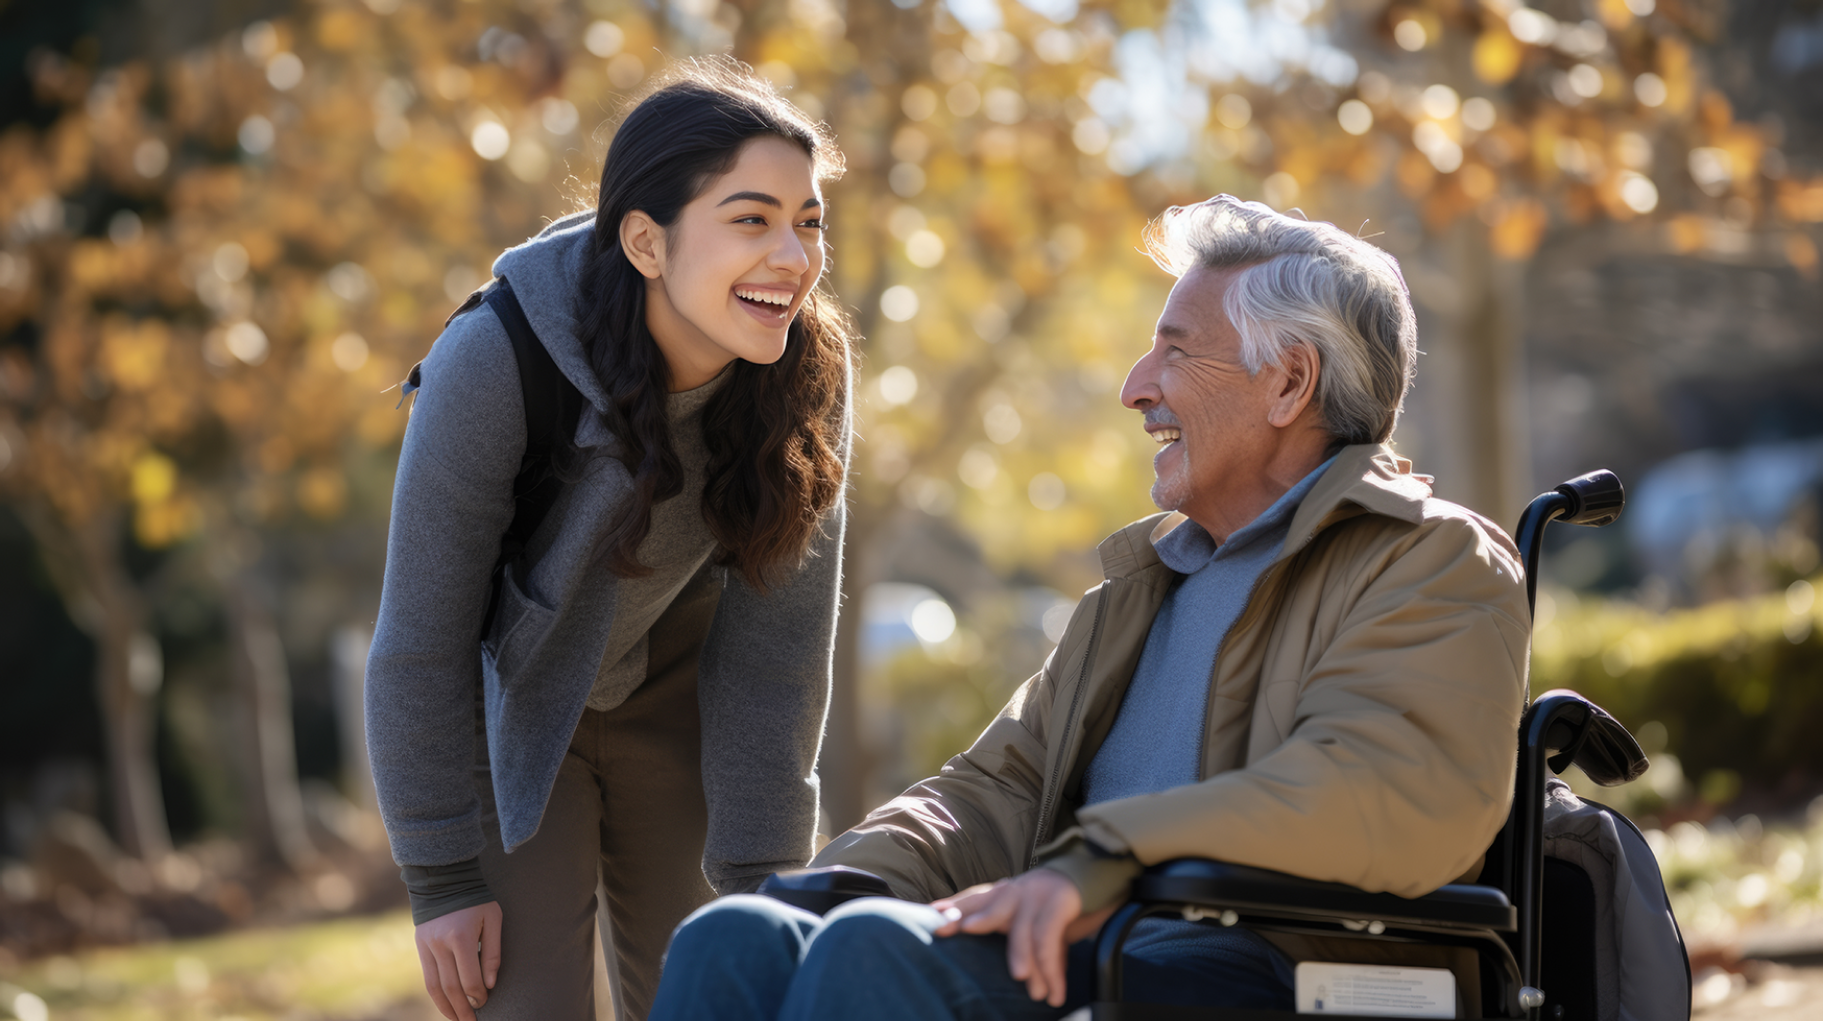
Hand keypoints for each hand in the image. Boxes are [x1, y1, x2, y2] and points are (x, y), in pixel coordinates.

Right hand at [415, 901, 502, 1020]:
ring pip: (435, 987)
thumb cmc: (476, 900)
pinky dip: (436, 994)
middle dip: (462, 1008)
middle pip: (451, 987)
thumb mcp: (493, 919)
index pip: (469, 978)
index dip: (478, 995)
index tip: (484, 1001)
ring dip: (446, 1007)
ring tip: (457, 1019)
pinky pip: (427, 978)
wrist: (444, 881)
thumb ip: (492, 952)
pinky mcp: (420, 947)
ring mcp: (427, 947)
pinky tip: (445, 1004)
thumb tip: (490, 983)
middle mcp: (440, 945)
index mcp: (461, 937)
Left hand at [930, 870, 1119, 1006]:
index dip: (953, 907)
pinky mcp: (1060, 901)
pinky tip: (1054, 990)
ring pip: (1025, 930)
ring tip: (1031, 988)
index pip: (974, 898)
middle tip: (962, 930)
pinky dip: (1053, 968)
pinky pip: (1051, 937)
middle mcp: (1016, 890)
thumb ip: (1000, 926)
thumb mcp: (1021, 915)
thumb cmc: (1049, 906)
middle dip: (973, 917)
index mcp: (1003, 893)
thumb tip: (962, 934)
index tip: (931, 916)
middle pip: (990, 905)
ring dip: (1028, 960)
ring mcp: (1038, 893)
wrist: (1092, 877)